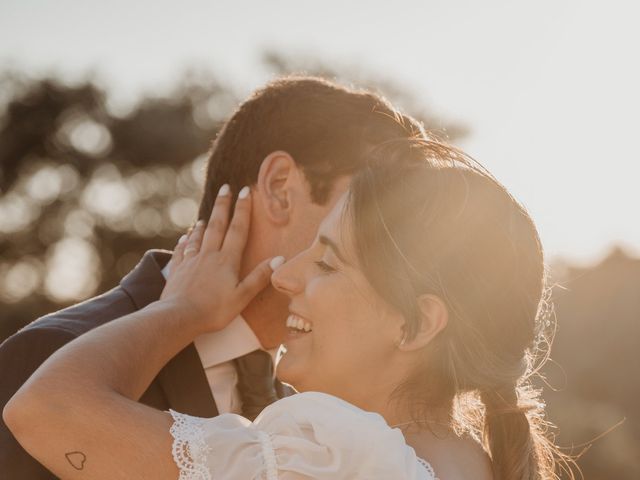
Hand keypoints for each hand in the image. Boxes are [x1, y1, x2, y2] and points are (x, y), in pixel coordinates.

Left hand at [160, 185, 282, 332]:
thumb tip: (280, 258)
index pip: (237, 230)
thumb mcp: (242, 296)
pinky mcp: (177, 271)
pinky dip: (184, 243)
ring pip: (198, 237)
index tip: (245, 191)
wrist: (178, 317)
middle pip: (216, 226)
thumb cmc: (214, 310)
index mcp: (226, 260)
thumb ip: (259, 276)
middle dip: (223, 206)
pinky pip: (181, 252)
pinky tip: (183, 239)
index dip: (242, 210)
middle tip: (225, 188)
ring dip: (202, 225)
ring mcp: (191, 262)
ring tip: (204, 216)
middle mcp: (208, 256)